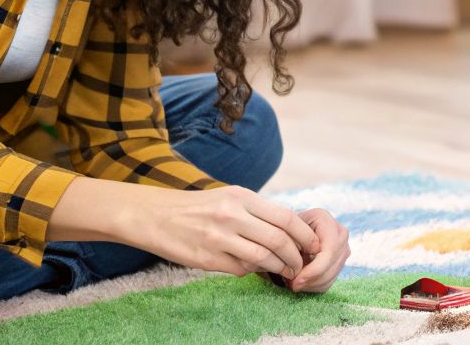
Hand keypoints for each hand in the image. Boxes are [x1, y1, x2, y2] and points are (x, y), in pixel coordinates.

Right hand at [131, 185, 319, 279]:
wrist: (155, 216)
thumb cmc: (199, 207)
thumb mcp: (230, 197)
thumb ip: (258, 212)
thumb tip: (290, 231)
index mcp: (242, 197)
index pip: (286, 218)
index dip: (305, 235)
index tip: (314, 245)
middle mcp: (232, 216)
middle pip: (279, 240)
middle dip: (296, 255)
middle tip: (302, 264)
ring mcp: (218, 238)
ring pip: (262, 258)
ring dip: (279, 267)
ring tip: (286, 271)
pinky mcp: (206, 259)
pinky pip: (240, 269)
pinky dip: (253, 271)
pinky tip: (256, 269)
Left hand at [284, 208, 350, 292]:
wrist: (285, 234)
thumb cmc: (281, 234)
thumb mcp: (282, 237)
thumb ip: (291, 251)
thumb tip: (298, 273)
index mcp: (324, 219)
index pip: (329, 250)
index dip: (314, 270)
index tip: (295, 281)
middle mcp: (339, 231)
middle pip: (333, 264)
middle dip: (312, 279)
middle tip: (292, 285)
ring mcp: (343, 246)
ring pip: (332, 275)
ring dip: (312, 284)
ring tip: (293, 283)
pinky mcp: (340, 261)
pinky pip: (330, 281)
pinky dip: (315, 286)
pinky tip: (302, 282)